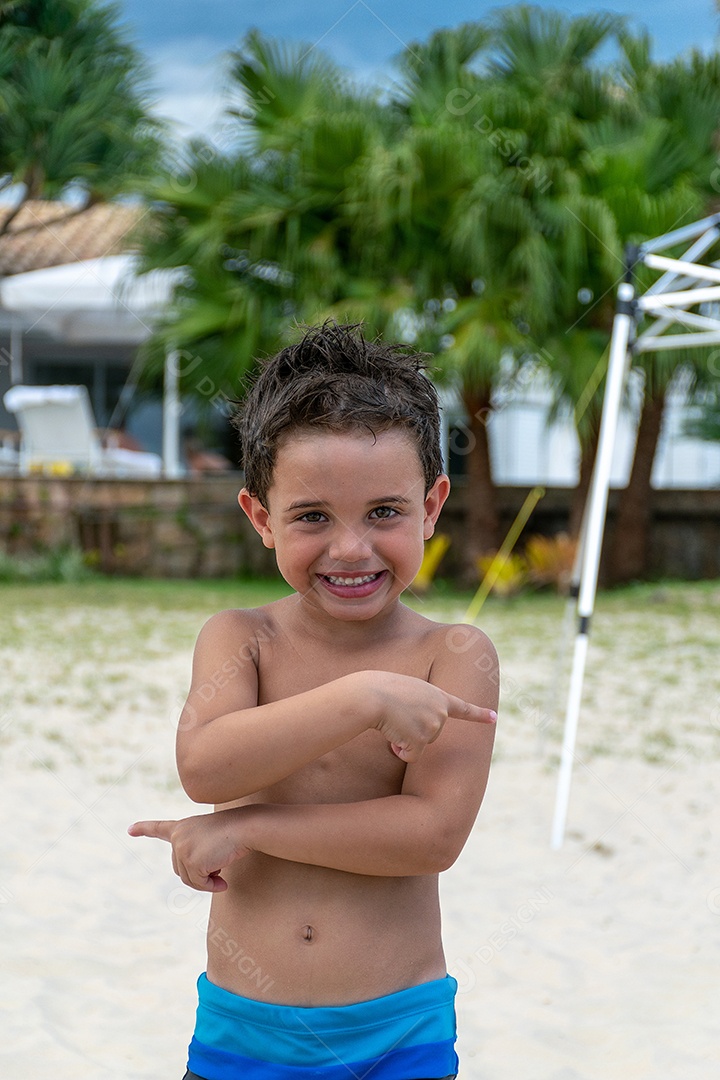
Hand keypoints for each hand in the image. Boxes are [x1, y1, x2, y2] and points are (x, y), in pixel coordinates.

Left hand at [128, 809, 252, 891]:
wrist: (245, 827)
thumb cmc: (234, 832)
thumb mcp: (211, 841)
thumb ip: (197, 855)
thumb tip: (202, 881)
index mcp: (183, 826)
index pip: (160, 828)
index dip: (145, 828)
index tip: (130, 829)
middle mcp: (178, 835)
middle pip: (179, 868)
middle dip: (198, 874)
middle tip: (218, 870)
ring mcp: (182, 847)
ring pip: (188, 878)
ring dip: (205, 881)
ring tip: (221, 870)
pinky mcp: (190, 860)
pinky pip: (198, 883)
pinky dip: (211, 886)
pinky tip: (223, 880)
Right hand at [364, 671, 496, 762]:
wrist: (370, 696)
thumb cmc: (379, 690)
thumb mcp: (405, 690)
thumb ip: (417, 705)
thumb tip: (409, 740)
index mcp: (437, 695)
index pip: (463, 707)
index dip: (479, 714)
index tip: (494, 718)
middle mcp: (441, 711)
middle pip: (433, 734)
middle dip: (415, 732)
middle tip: (398, 715)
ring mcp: (433, 725)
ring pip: (420, 745)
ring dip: (405, 739)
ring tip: (392, 721)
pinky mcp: (422, 740)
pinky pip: (411, 756)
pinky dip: (400, 750)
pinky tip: (391, 734)